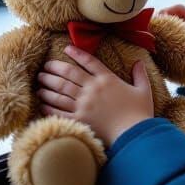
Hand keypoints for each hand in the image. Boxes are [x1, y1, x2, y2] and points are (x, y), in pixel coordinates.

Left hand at [37, 44, 153, 146]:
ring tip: (40, 81)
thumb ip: (140, 75)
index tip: (66, 49)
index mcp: (107, 79)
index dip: (76, 53)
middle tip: (45, 66)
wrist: (134, 135)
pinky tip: (42, 102)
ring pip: (60, 91)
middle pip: (68, 74)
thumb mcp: (144, 90)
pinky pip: (59, 111)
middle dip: (54, 68)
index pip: (88, 61)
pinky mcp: (79, 120)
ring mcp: (84, 105)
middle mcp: (92, 89)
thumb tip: (138, 62)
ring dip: (48, 85)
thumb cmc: (140, 113)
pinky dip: (49, 105)